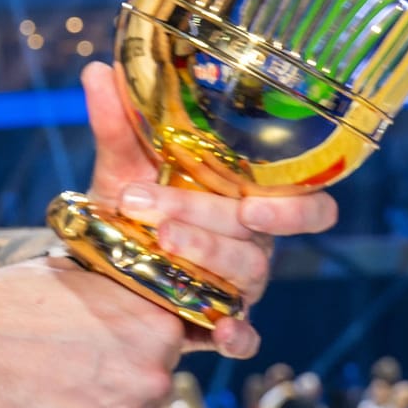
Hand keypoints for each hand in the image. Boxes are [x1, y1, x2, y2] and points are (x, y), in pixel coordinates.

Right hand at [0, 256, 188, 407]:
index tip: (106, 360)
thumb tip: (135, 305)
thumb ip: (117, 298)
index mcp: (155, 324)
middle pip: (159, 398)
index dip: (136, 356)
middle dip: (125, 395)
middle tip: (77, 388)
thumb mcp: (73, 277)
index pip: (170, 352)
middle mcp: (153, 373)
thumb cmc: (0, 305)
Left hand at [81, 62, 338, 358]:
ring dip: (207, 258)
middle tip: (156, 212)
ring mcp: (240, 287)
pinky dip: (237, 337)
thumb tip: (99, 68)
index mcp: (248, 199)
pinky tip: (220, 332)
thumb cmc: (131, 203)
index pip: (308, 205)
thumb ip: (118, 122)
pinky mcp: (220, 325)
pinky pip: (245, 339)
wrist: (98, 261)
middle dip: (207, 221)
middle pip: (258, 238)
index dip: (297, 208)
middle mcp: (254, 243)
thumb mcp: (123, 164)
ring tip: (160, 242)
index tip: (253, 203)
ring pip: (248, 277)